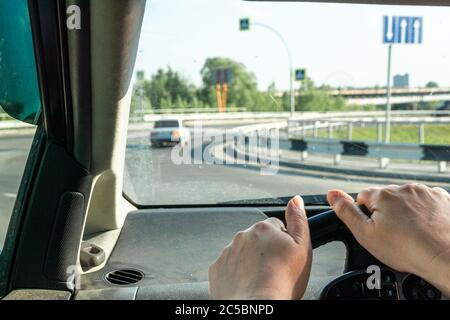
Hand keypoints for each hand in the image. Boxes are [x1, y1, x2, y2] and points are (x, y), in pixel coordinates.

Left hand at [208, 196, 311, 299]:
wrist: (258, 306)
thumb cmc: (282, 281)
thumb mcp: (302, 247)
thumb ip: (299, 220)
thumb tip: (296, 200)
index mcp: (263, 228)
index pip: (275, 226)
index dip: (283, 242)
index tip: (285, 256)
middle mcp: (242, 236)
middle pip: (257, 239)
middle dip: (264, 251)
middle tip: (274, 270)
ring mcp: (227, 252)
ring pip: (242, 252)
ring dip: (250, 262)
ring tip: (261, 280)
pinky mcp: (217, 269)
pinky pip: (228, 267)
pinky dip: (236, 273)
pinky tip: (247, 284)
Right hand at [327, 184, 449, 295]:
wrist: (446, 258)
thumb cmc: (408, 250)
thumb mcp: (365, 234)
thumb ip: (346, 212)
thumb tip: (331, 193)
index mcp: (382, 195)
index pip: (362, 197)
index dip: (365, 215)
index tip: (375, 229)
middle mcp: (403, 188)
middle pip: (385, 198)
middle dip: (385, 213)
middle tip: (393, 235)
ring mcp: (425, 192)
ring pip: (405, 200)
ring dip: (405, 212)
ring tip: (411, 234)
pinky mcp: (442, 198)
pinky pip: (426, 202)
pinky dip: (424, 212)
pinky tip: (425, 228)